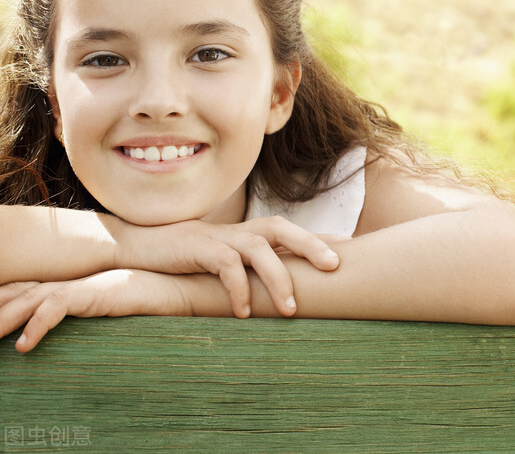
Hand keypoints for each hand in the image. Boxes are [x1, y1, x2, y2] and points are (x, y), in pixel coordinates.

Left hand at [0, 270, 185, 352]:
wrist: (176, 287)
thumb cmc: (144, 300)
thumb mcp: (105, 307)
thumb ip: (83, 311)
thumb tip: (66, 332)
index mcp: (70, 281)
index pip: (24, 287)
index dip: (4, 297)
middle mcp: (70, 279)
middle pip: (19, 292)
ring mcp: (80, 284)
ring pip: (30, 300)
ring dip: (6, 319)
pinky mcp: (93, 292)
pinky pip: (56, 307)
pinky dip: (36, 326)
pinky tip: (24, 345)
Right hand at [114, 216, 342, 317]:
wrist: (136, 249)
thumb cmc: (186, 260)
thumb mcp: (223, 263)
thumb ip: (251, 270)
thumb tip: (283, 293)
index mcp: (249, 234)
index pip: (292, 231)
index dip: (320, 238)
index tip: (351, 249)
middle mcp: (239, 231)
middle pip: (283, 228)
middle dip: (311, 245)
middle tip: (334, 268)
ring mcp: (219, 237)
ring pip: (259, 249)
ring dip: (278, 279)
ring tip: (290, 310)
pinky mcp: (198, 248)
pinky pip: (226, 266)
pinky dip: (239, 289)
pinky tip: (243, 312)